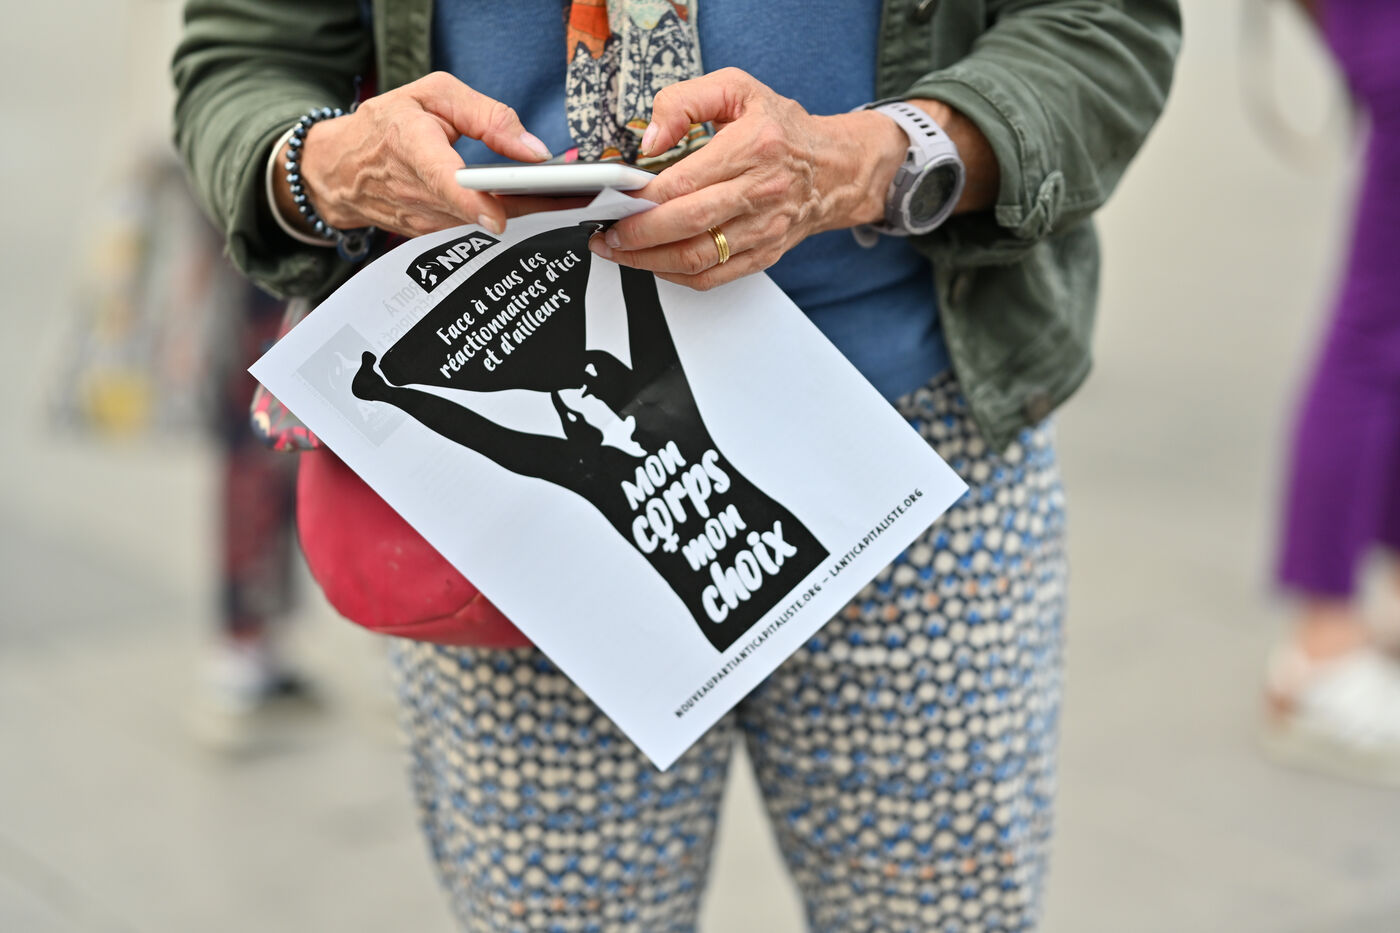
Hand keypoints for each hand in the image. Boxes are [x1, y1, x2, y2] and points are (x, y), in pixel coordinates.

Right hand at [272, 72, 567, 237]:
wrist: (339, 170)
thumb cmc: (387, 125)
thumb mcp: (431, 95)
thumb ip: (485, 114)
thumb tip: (532, 148)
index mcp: (410, 147)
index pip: (442, 181)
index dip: (471, 202)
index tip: (497, 216)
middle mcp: (417, 192)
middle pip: (480, 209)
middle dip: (531, 205)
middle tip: (579, 198)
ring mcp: (424, 221)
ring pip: (485, 225)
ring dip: (529, 214)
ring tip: (573, 200)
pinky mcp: (432, 237)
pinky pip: (478, 232)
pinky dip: (510, 220)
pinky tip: (542, 210)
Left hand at [588, 68, 998, 290]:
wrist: (836, 169)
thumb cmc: (784, 130)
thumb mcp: (738, 89)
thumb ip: (685, 102)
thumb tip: (649, 139)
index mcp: (753, 148)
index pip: (684, 181)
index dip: (641, 197)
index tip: (613, 199)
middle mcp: (761, 192)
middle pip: (686, 225)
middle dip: (636, 235)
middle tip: (607, 234)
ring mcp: (763, 230)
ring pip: (696, 259)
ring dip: (648, 261)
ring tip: (620, 252)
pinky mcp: (764, 254)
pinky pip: (712, 277)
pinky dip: (676, 277)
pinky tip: (655, 264)